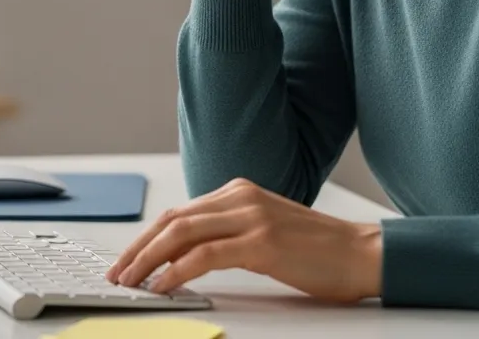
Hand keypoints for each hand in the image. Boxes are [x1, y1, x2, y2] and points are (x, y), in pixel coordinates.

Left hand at [105, 178, 382, 303]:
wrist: (362, 252)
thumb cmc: (316, 250)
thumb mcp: (264, 233)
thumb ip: (228, 235)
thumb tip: (184, 258)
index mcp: (237, 192)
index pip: (179, 213)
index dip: (148, 237)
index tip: (128, 259)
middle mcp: (239, 197)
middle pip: (172, 219)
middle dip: (139, 247)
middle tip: (117, 272)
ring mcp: (250, 216)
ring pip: (182, 233)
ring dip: (149, 259)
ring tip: (130, 281)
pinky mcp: (262, 241)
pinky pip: (206, 255)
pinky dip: (177, 270)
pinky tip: (162, 285)